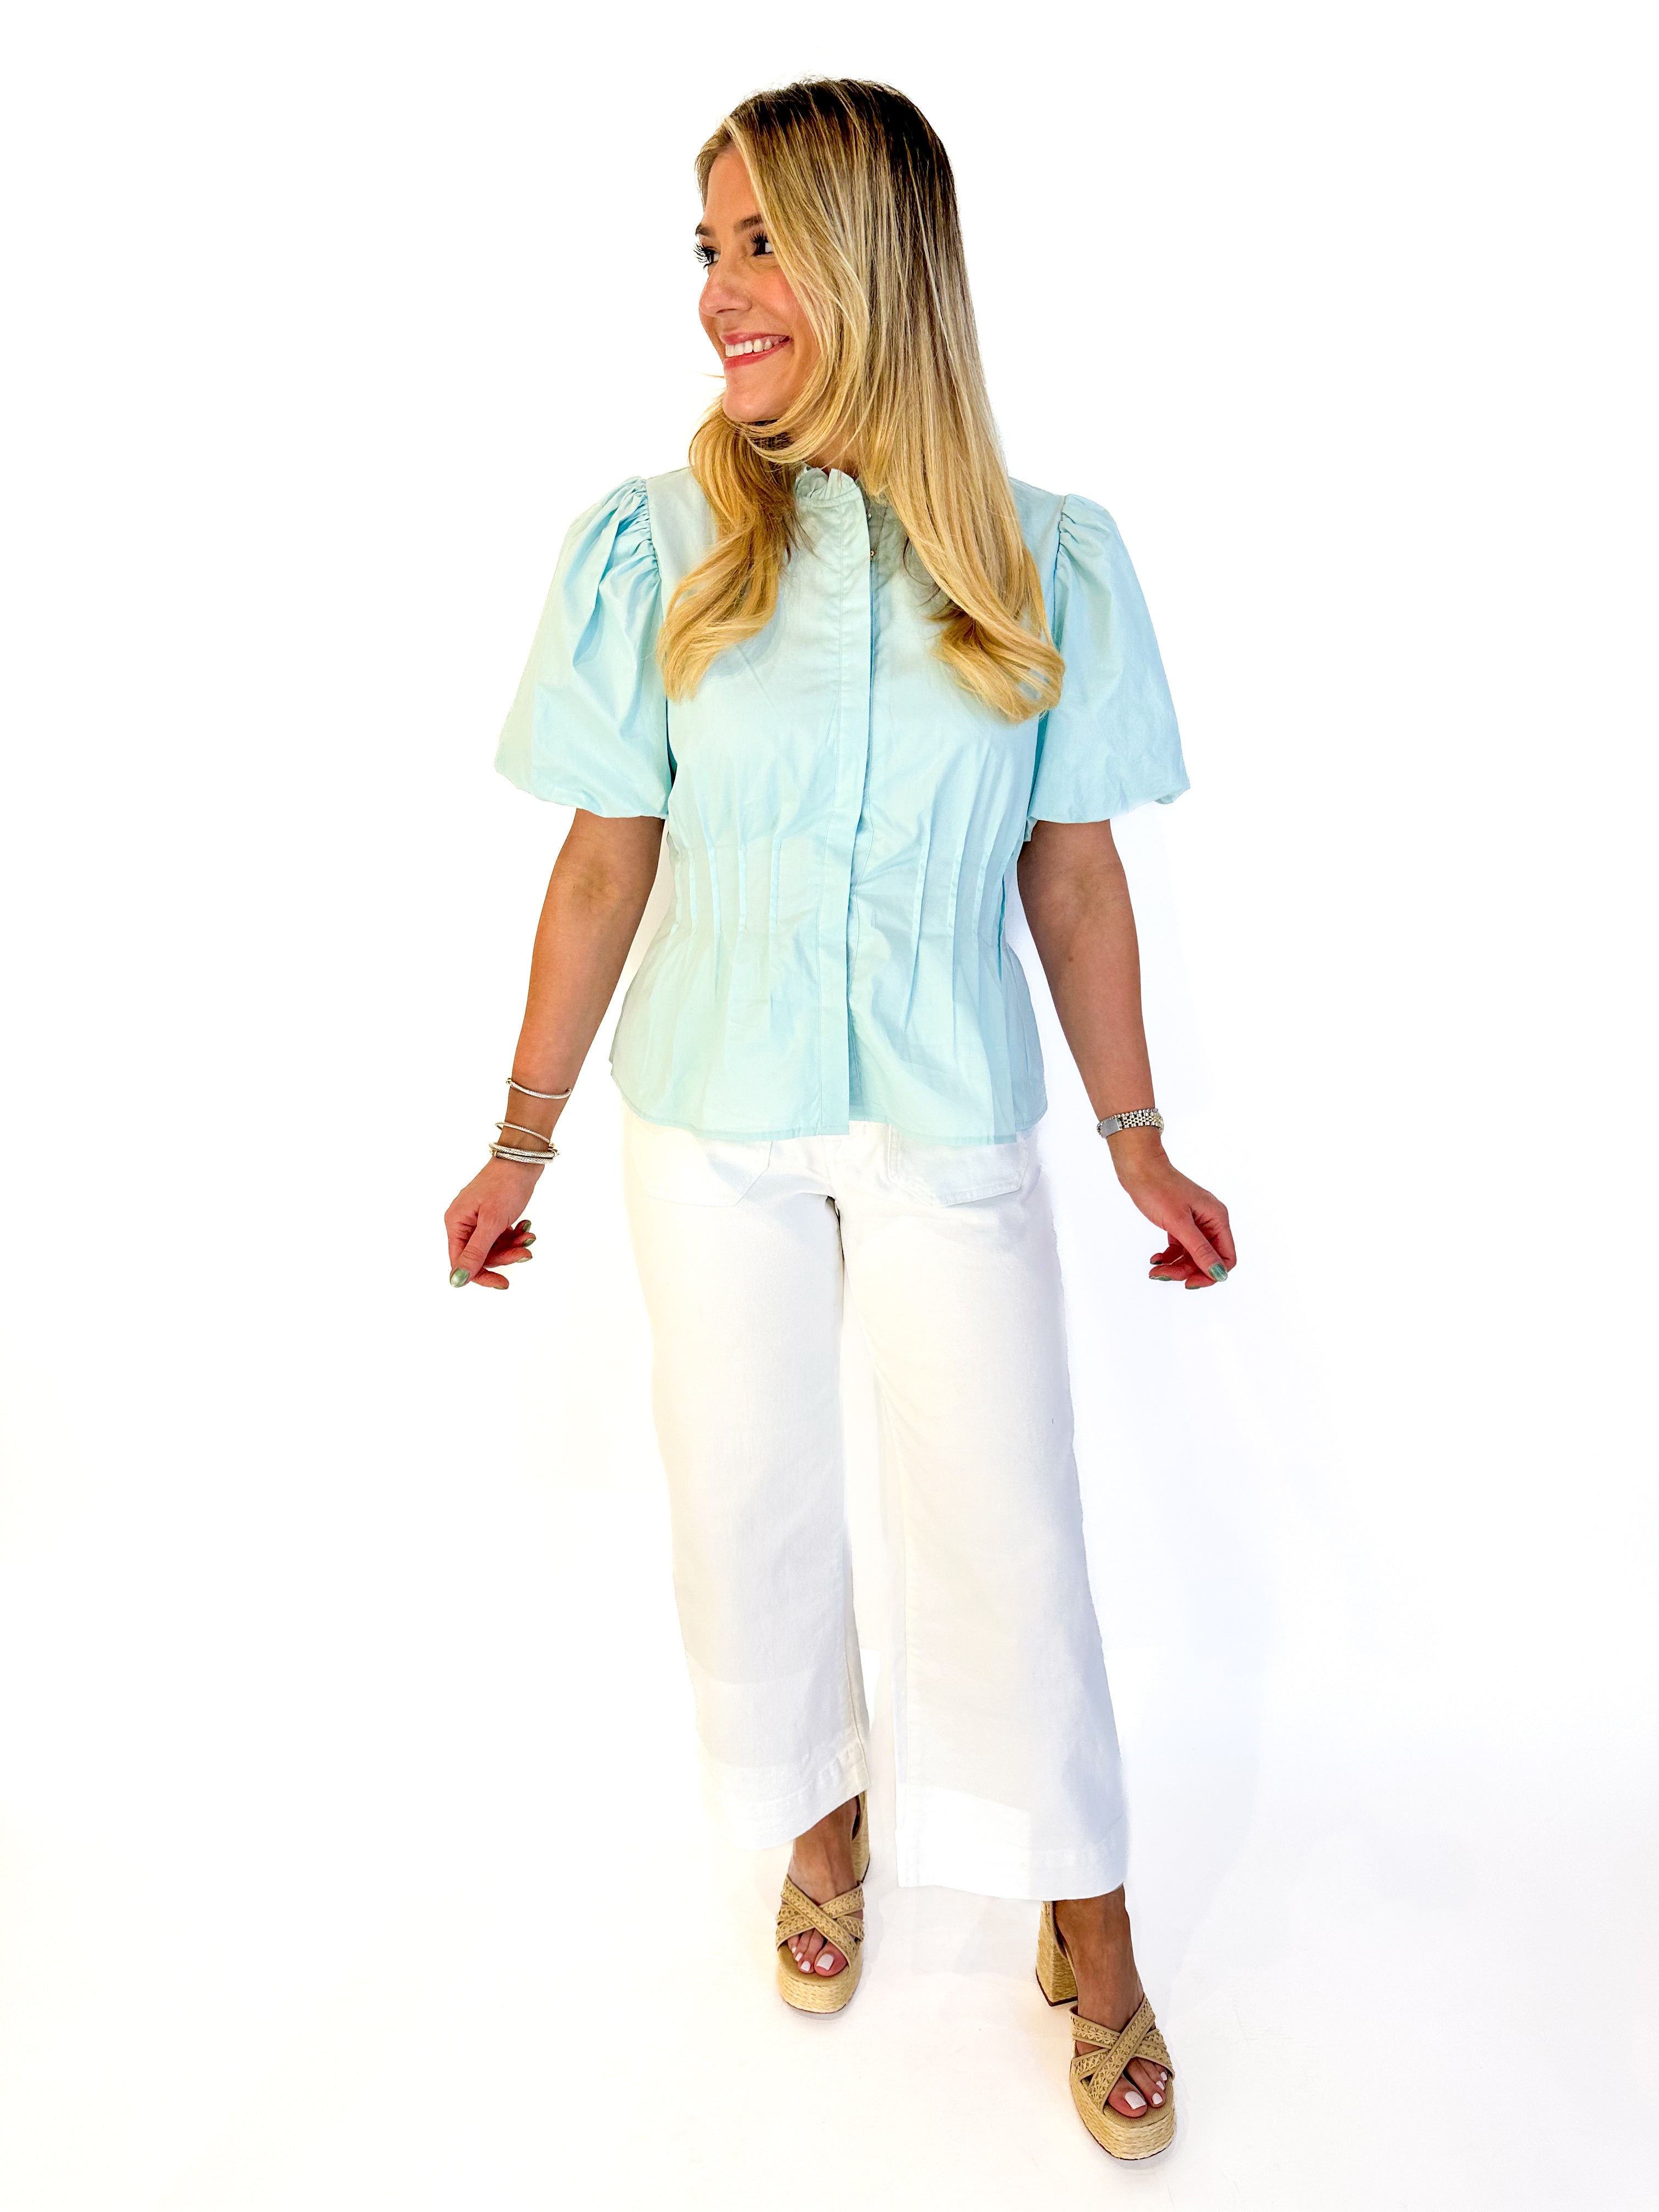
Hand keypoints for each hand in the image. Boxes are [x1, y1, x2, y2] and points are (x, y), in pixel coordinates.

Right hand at [443, 1159, 542, 1288]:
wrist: (523, 1158)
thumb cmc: (505, 1185)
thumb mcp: (492, 1222)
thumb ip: (476, 1252)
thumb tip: (457, 1280)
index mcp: (456, 1223)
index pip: (462, 1262)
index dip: (482, 1275)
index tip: (503, 1283)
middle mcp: (463, 1222)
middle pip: (481, 1255)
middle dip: (505, 1256)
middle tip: (525, 1251)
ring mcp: (477, 1218)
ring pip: (494, 1247)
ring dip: (513, 1245)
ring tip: (528, 1236)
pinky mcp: (492, 1215)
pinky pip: (501, 1236)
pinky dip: (515, 1235)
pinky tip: (525, 1226)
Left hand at [1108, 1138, 1235, 1289]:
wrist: (1138, 1168)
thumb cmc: (1158, 1189)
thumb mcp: (1179, 1223)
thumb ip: (1199, 1249)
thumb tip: (1219, 1274)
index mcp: (1217, 1219)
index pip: (1226, 1257)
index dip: (1211, 1274)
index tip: (1189, 1283)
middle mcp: (1210, 1221)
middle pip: (1207, 1259)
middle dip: (1186, 1271)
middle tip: (1162, 1274)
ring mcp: (1195, 1222)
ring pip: (1192, 1256)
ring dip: (1175, 1266)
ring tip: (1155, 1270)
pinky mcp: (1180, 1222)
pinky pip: (1180, 1247)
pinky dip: (1170, 1256)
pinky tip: (1156, 1259)